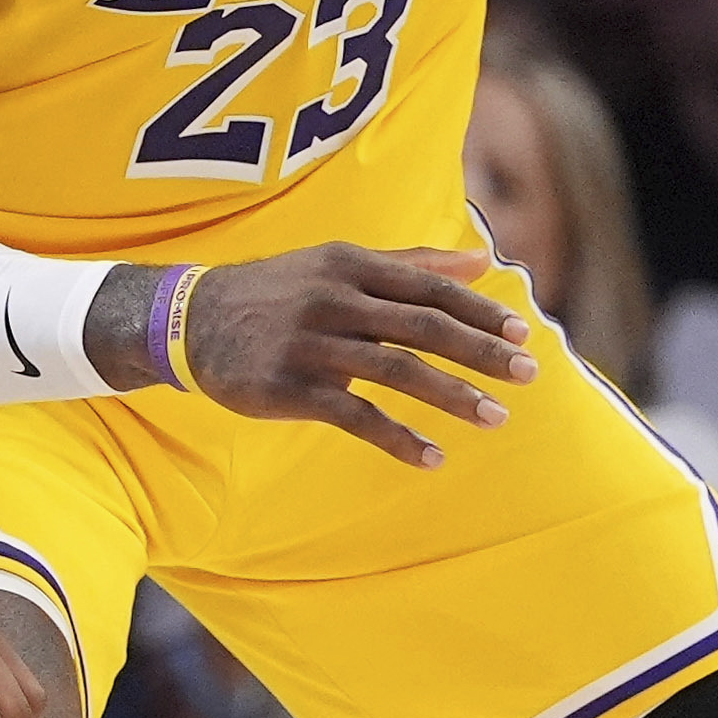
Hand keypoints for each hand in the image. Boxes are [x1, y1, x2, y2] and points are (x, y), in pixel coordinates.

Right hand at [167, 245, 538, 467]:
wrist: (189, 321)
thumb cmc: (279, 292)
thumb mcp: (339, 264)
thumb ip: (411, 263)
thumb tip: (480, 260)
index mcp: (351, 266)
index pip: (429, 288)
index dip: (478, 311)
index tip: (521, 334)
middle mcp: (334, 300)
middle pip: (422, 325)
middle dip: (479, 351)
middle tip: (527, 374)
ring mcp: (311, 345)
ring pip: (395, 370)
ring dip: (451, 395)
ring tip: (494, 418)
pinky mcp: (289, 388)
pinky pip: (354, 416)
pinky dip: (397, 437)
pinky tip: (433, 457)